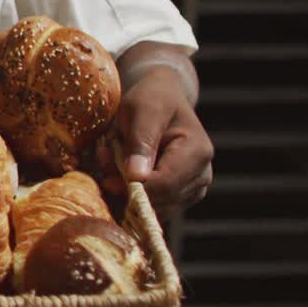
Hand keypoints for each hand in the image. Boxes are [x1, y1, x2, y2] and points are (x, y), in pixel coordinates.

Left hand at [116, 67, 213, 212]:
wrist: (162, 99)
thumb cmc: (152, 100)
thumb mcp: (142, 110)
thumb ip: (140, 141)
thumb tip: (138, 178)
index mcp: (197, 152)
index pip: (167, 185)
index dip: (136, 188)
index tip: (108, 179)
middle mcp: (202, 175)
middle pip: (162, 201)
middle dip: (128, 189)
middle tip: (106, 168)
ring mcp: (193, 188)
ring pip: (156, 208)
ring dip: (129, 192)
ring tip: (115, 164)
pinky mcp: (180, 196)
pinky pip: (153, 207)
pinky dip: (133, 195)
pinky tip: (122, 174)